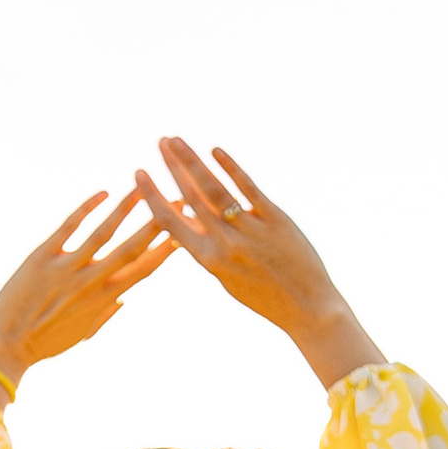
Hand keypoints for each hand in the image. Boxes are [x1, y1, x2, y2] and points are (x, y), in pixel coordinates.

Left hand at [0, 192, 170, 391]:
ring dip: (126, 208)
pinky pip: (69, 227)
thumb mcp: (82, 332)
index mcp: (104, 299)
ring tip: (141, 186)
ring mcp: (68, 268)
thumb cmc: (45, 342)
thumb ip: (105, 313)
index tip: (184, 231)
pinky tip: (103, 193)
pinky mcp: (43, 258)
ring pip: (104, 232)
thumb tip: (123, 299)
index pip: (144, 270)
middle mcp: (92, 282)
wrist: (5, 346)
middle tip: (177, 201)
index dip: (165, 250)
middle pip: (133, 247)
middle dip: (158, 223)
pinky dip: (87, 208)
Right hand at [132, 140, 383, 390]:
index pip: (170, 221)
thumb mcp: (226, 277)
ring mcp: (250, 230)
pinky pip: (248, 189)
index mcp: (208, 260)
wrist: (308, 308)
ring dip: (193, 161)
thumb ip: (206, 249)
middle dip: (172, 166)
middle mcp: (225, 243)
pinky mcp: (275, 220)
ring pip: (214, 189)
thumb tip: (185, 220)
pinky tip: (216, 150)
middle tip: (160, 141)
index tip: (139, 173)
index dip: (152, 195)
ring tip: (177, 140)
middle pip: (191, 196)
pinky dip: (230, 167)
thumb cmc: (264, 296)